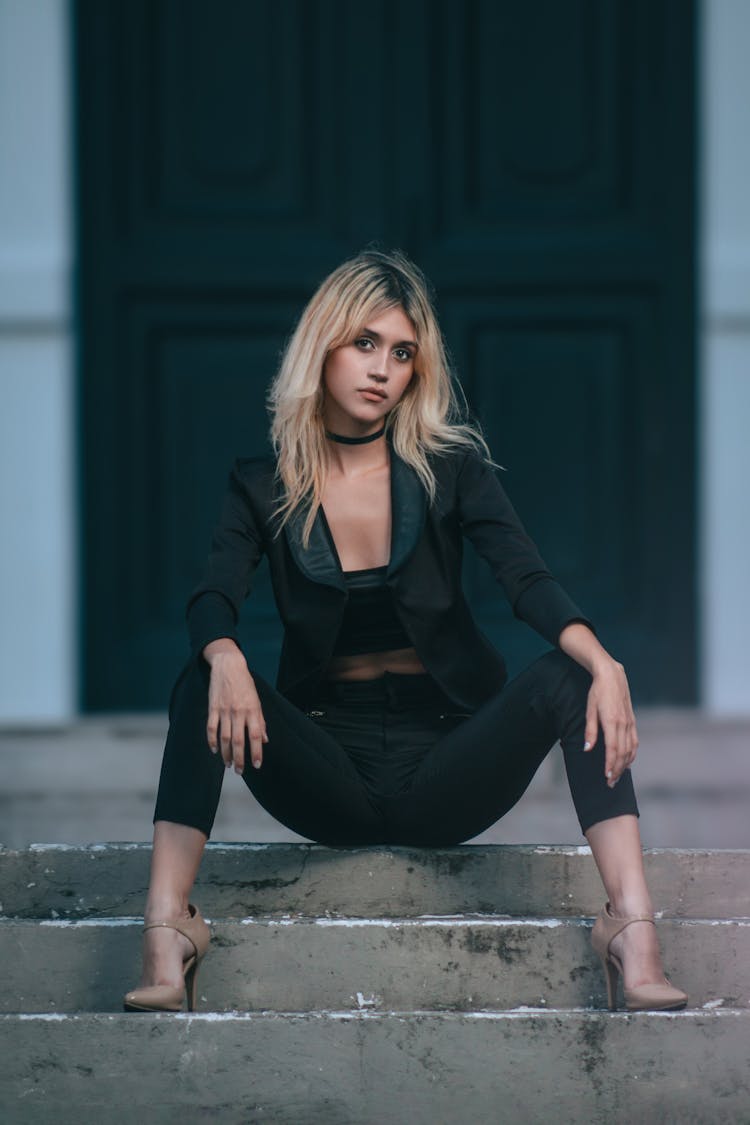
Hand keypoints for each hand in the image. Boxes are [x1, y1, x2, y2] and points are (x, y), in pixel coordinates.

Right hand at [204, 644, 267, 772]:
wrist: (229, 666)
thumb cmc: (245, 684)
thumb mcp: (257, 701)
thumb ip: (260, 721)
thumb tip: (264, 740)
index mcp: (252, 710)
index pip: (255, 735)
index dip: (256, 752)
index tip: (257, 765)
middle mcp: (238, 712)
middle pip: (238, 740)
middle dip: (239, 759)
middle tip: (240, 771)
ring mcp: (224, 710)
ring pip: (224, 738)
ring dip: (226, 754)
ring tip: (228, 764)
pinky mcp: (213, 707)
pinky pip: (211, 728)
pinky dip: (212, 741)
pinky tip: (214, 750)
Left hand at [583, 660, 638, 786]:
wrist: (612, 675)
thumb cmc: (597, 691)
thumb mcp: (589, 709)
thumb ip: (590, 731)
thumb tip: (587, 749)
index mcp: (612, 721)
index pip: (612, 749)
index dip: (610, 764)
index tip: (606, 777)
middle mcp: (623, 724)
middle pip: (622, 753)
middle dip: (617, 770)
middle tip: (610, 783)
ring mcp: (630, 722)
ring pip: (630, 749)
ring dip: (624, 765)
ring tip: (617, 776)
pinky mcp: (632, 721)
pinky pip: (634, 742)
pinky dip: (632, 754)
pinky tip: (627, 762)